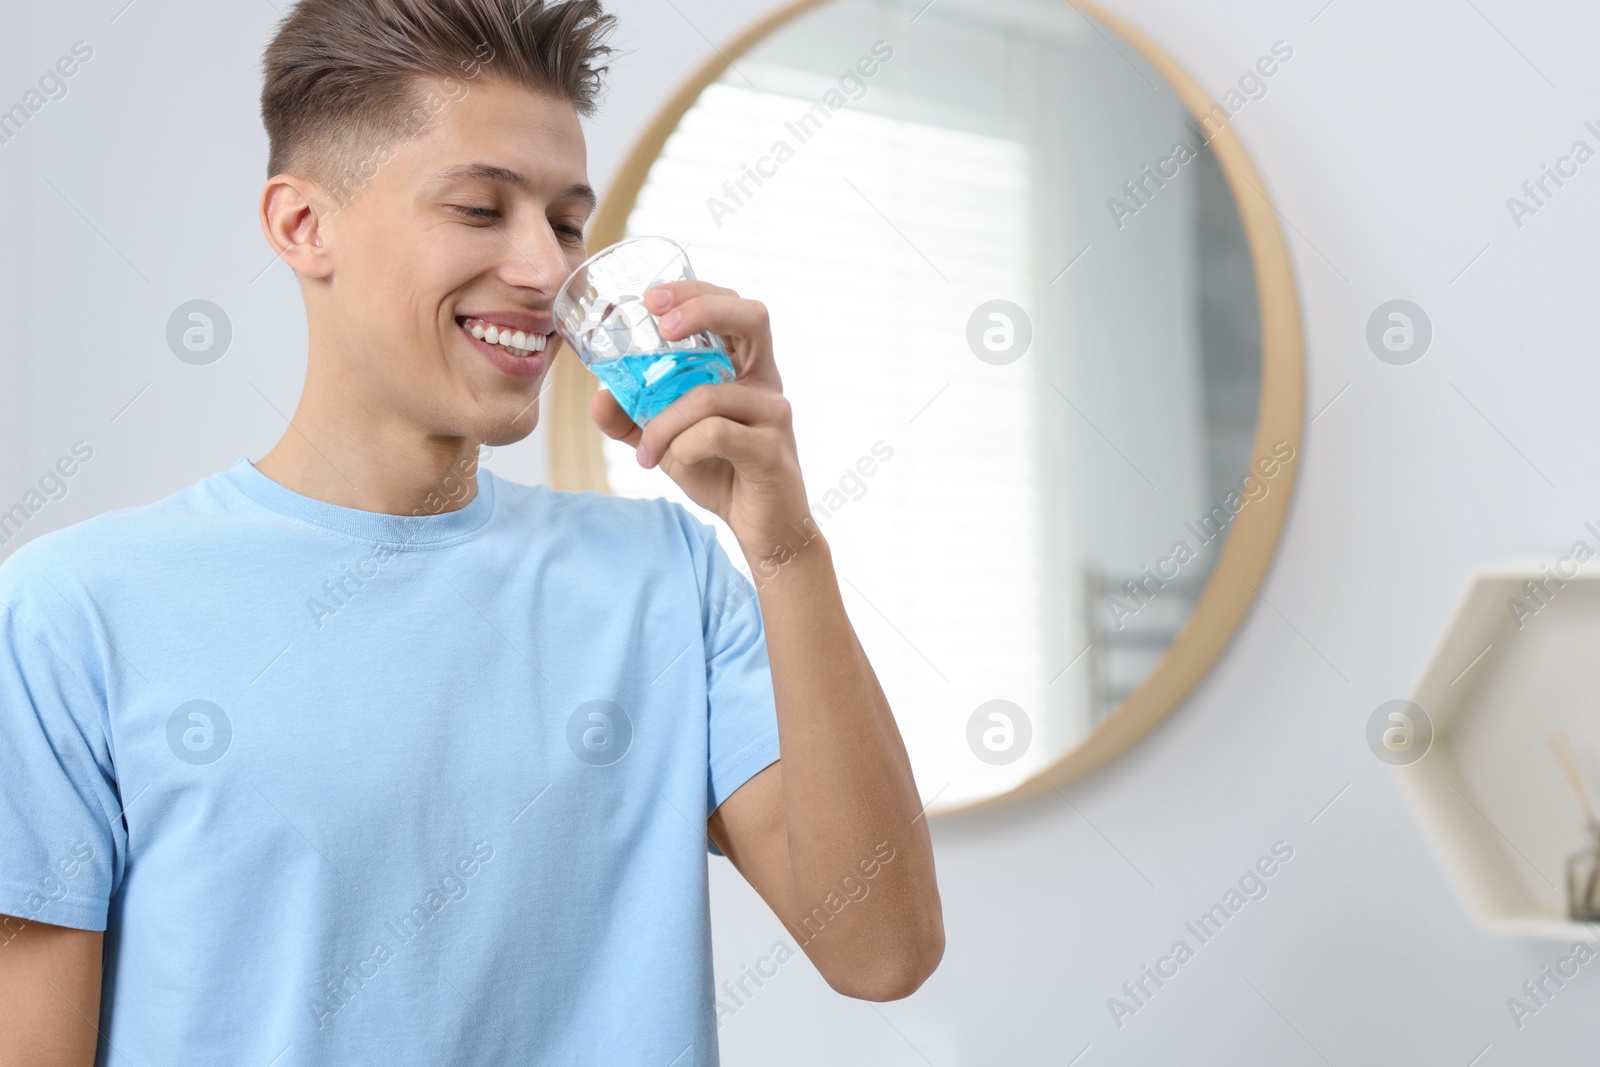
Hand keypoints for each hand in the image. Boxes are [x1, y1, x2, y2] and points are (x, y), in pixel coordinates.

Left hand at [589, 280, 815, 565]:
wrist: (762, 529)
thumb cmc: (722, 473)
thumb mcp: (670, 440)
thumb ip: (635, 418)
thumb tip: (598, 397)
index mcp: (745, 367)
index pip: (731, 307)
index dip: (695, 292)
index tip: (651, 298)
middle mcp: (766, 380)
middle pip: (753, 317)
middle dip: (703, 309)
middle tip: (662, 324)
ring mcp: (774, 412)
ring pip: (710, 395)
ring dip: (664, 423)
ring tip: (648, 452)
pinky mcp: (771, 449)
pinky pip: (714, 433)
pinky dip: (683, 446)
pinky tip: (678, 463)